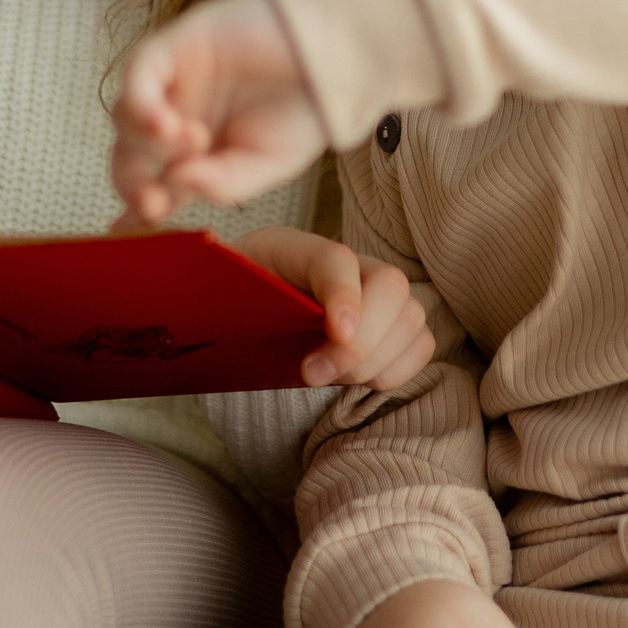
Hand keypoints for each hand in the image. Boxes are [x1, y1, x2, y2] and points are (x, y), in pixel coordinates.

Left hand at [113, 0, 330, 223]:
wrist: (336, 58)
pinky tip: (170, 123)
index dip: (136, 209)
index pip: (150, 184)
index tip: (131, 232)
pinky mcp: (176, 45)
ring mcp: (173, 82)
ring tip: (196, 140)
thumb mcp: (267, 165)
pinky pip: (138, 76)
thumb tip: (175, 182)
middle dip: (134, 184)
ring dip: (149, 141)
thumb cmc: (305, 109)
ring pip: (126, 118)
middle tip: (154, 204)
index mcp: (196, 152)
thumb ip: (221, 183)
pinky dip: (142, 105)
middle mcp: (177, 117)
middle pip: (129, 155)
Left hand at [230, 226, 431, 390]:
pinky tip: (353, 379)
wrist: (247, 324)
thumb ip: (217, 294)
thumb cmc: (228, 312)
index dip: (342, 294)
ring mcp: (378, 294)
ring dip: (372, 362)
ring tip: (326, 377)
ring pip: (410, 318)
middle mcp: (348, 263)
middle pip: (389, 285)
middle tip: (314, 376)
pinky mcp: (396, 326)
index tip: (337, 334)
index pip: (335, 259)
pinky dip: (392, 370)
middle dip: (360, 341)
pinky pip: (420, 346)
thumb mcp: (210, 298)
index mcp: (292, 248)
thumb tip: (208, 292)